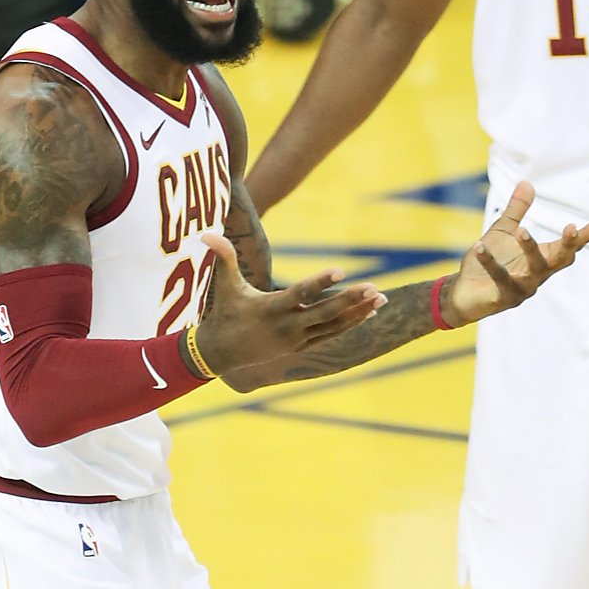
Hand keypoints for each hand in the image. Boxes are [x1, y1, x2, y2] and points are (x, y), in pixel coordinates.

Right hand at [191, 235, 385, 375]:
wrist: (222, 354)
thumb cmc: (225, 312)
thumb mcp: (224, 285)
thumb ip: (222, 257)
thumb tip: (206, 234)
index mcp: (271, 309)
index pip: (301, 293)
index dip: (320, 281)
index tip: (342, 269)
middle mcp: (288, 327)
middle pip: (326, 312)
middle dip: (351, 300)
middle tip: (374, 287)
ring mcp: (298, 340)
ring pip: (334, 326)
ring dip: (359, 312)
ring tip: (382, 297)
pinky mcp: (303, 346)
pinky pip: (332, 334)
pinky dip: (351, 323)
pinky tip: (369, 312)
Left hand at [440, 182, 588, 327]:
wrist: (464, 292)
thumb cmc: (488, 263)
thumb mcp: (504, 232)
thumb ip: (517, 211)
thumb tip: (527, 183)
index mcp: (542, 259)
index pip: (567, 248)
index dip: (583, 237)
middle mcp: (537, 275)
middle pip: (560, 260)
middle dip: (567, 245)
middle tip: (571, 228)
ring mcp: (523, 288)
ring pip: (532, 269)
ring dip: (529, 249)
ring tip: (522, 230)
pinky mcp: (503, 297)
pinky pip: (499, 278)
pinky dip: (489, 262)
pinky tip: (479, 246)